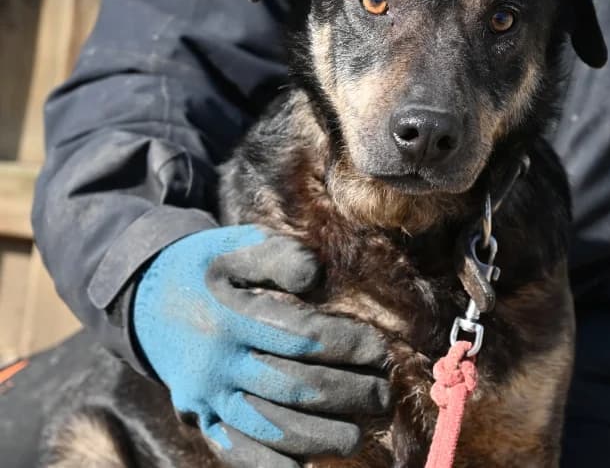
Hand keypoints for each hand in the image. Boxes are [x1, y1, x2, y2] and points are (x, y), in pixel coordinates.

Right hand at [132, 224, 389, 466]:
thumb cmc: (205, 266)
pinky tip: (305, 467)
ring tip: (358, 434)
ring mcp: (205, 395)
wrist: (145, 297)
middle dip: (348, 395)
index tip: (381, 350)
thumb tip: (317, 277)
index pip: (302, 337)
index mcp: (229, 315)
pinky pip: (235, 450)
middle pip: (294, 387)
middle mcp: (216, 362)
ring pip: (270, 427)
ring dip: (320, 436)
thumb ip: (279, 256)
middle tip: (384, 395)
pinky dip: (270, 464)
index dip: (348, 346)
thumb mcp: (237, 244)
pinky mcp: (197, 416)